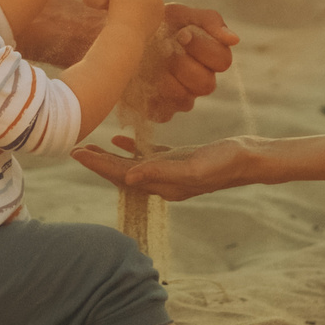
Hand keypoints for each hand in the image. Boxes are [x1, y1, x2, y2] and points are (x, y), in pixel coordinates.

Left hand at [71, 134, 266, 201]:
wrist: (250, 159)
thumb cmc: (226, 162)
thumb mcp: (194, 167)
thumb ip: (162, 171)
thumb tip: (129, 176)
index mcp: (164, 185)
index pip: (123, 176)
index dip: (99, 166)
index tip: (77, 153)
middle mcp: (164, 181)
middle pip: (122, 172)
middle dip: (97, 163)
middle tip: (73, 149)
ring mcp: (171, 171)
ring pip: (132, 165)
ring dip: (110, 157)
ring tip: (89, 148)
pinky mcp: (180, 159)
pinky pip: (149, 155)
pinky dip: (131, 149)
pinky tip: (120, 139)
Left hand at [141, 2, 235, 121]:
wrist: (121, 35)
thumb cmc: (156, 22)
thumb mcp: (181, 13)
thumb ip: (210, 21)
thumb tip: (235, 40)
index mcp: (210, 57)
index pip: (223, 61)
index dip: (203, 48)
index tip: (181, 34)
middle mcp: (199, 81)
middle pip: (206, 85)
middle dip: (183, 65)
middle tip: (166, 50)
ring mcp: (180, 98)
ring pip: (186, 101)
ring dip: (166, 80)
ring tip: (150, 63)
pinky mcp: (159, 110)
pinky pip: (164, 113)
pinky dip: (152, 97)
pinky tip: (143, 80)